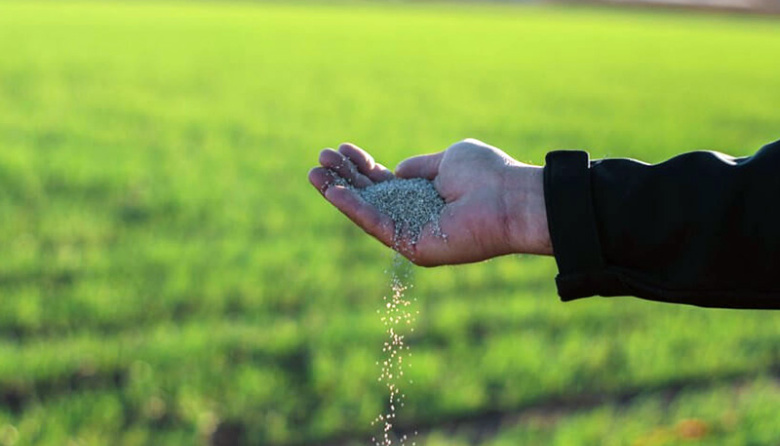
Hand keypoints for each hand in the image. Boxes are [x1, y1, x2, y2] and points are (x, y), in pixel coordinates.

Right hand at [308, 139, 551, 265]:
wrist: (510, 198)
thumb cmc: (487, 174)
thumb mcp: (448, 159)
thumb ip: (419, 166)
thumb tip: (397, 170)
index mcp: (424, 194)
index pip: (384, 181)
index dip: (361, 166)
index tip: (341, 149)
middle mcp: (416, 215)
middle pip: (370, 196)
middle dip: (344, 177)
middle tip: (319, 158)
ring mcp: (413, 233)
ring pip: (367, 212)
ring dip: (340, 193)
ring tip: (314, 173)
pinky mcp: (413, 247)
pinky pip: (378, 226)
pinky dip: (355, 209)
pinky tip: (335, 192)